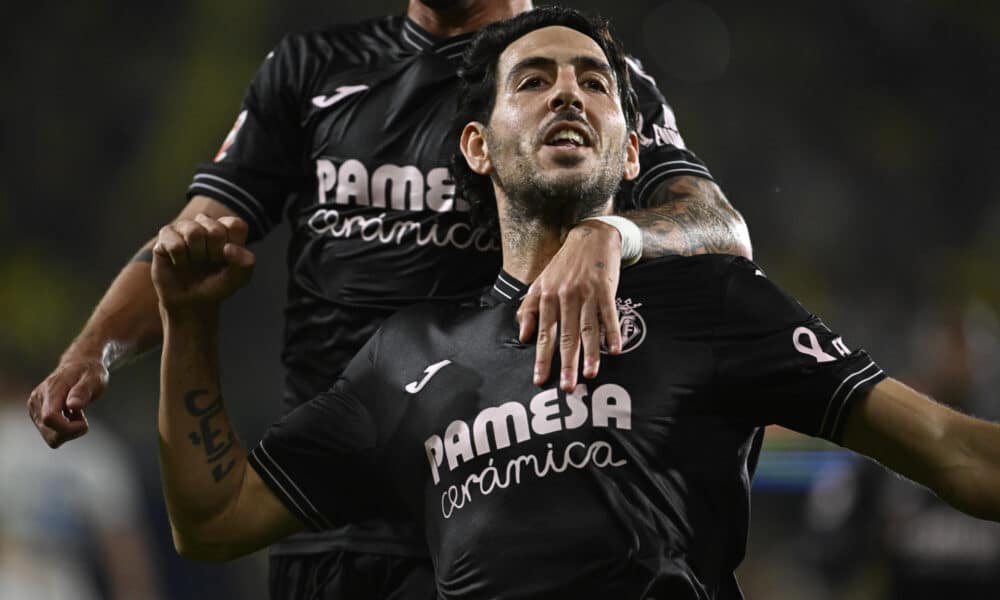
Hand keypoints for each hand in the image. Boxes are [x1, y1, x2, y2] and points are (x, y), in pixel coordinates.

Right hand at [28, 358, 104, 447]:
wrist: (79, 365)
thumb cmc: (89, 372)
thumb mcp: (94, 378)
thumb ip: (83, 391)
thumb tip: (72, 405)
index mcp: (51, 390)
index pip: (50, 418)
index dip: (69, 428)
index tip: (84, 422)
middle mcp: (37, 401)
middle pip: (51, 435)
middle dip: (71, 432)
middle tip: (81, 415)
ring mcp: (34, 409)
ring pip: (51, 438)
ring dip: (68, 430)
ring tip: (75, 413)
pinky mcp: (36, 415)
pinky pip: (51, 435)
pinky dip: (64, 429)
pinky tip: (70, 415)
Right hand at [151, 215, 254, 311]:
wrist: (191, 301)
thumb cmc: (216, 285)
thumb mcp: (238, 278)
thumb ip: (245, 263)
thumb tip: (228, 249)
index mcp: (227, 227)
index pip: (236, 225)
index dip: (233, 247)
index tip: (227, 259)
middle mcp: (205, 222)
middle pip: (215, 230)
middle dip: (214, 253)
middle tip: (209, 262)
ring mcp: (184, 227)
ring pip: (194, 232)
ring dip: (196, 255)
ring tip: (194, 262)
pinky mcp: (165, 235)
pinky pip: (175, 244)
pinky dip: (180, 260)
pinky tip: (179, 263)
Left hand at [517, 221, 622, 391]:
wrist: (591, 235)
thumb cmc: (565, 263)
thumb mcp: (541, 282)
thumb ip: (529, 308)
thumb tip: (523, 337)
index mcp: (547, 296)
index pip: (544, 334)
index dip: (542, 358)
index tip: (540, 380)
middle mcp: (565, 296)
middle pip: (565, 336)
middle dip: (566, 364)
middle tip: (567, 388)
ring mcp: (586, 292)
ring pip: (587, 329)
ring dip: (589, 354)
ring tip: (590, 375)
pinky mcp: (605, 288)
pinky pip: (609, 314)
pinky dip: (612, 332)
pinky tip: (615, 350)